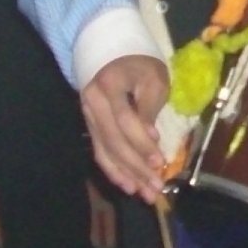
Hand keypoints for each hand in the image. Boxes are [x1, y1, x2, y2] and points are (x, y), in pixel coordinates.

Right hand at [80, 54, 172, 204]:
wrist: (113, 53)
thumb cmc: (140, 65)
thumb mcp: (153, 79)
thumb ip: (148, 108)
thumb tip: (151, 139)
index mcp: (110, 86)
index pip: (125, 120)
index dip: (141, 143)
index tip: (160, 161)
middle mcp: (92, 103)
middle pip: (114, 140)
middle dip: (136, 167)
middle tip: (156, 187)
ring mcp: (88, 116)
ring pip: (106, 150)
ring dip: (126, 175)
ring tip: (145, 194)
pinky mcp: (90, 126)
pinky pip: (99, 151)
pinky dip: (113, 170)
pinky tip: (127, 185)